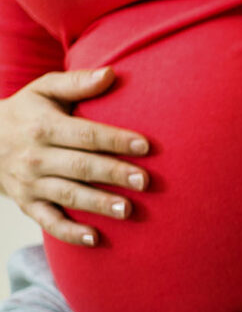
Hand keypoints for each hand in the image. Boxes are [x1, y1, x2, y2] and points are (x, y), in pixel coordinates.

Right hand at [0, 67, 149, 246]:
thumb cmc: (28, 111)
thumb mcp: (45, 90)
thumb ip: (78, 83)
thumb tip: (112, 72)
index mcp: (44, 127)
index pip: (84, 134)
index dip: (114, 140)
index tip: (145, 146)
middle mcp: (35, 157)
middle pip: (80, 166)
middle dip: (112, 174)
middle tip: (144, 181)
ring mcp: (30, 183)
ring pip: (68, 195)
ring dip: (97, 204)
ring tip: (128, 210)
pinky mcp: (27, 204)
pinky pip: (48, 221)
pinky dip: (69, 232)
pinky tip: (95, 239)